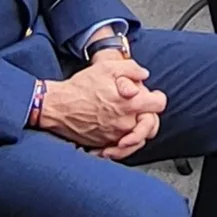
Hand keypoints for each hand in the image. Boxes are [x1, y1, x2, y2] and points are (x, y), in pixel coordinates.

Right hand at [33, 56, 165, 153]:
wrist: (58, 107)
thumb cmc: (80, 87)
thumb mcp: (106, 68)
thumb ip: (131, 68)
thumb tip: (145, 75)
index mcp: (130, 103)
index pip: (159, 105)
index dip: (157, 98)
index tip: (153, 96)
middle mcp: (126, 123)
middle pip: (152, 125)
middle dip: (149, 116)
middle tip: (142, 109)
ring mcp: (117, 136)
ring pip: (139, 138)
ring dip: (138, 129)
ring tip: (130, 119)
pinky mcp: (106, 144)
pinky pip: (123, 148)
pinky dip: (124, 143)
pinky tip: (119, 134)